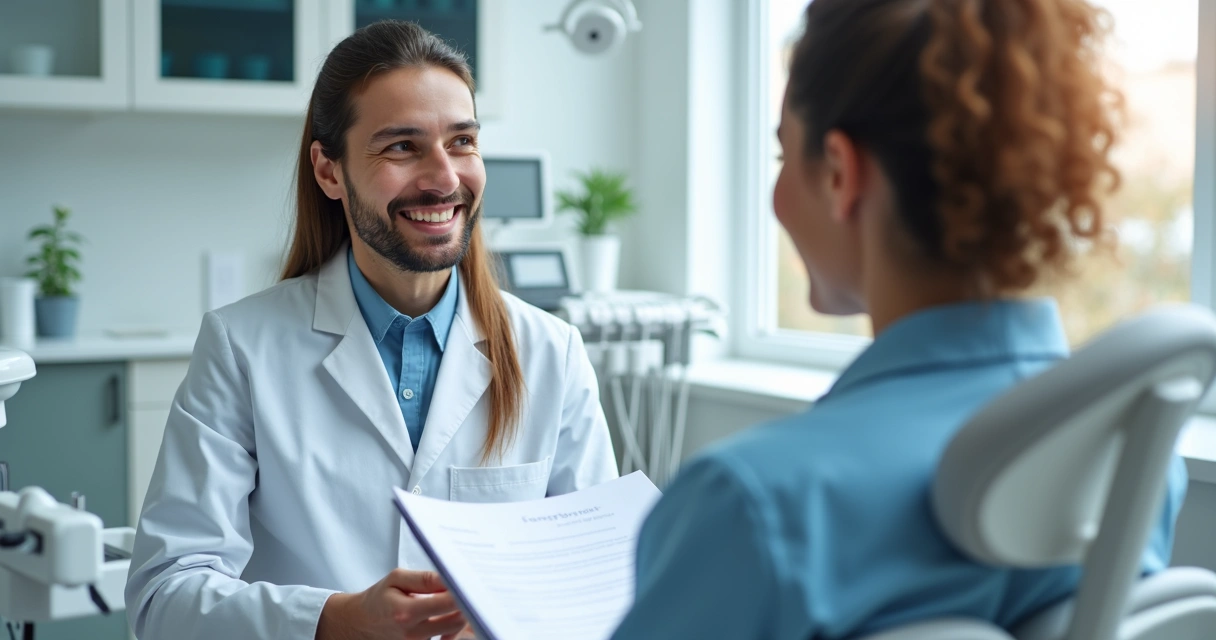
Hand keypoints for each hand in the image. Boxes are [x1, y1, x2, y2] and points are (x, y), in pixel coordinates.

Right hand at [316, 569, 466, 639]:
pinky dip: (454, 630)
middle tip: (472, 590)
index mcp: (406, 612)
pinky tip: (451, 618)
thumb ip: (425, 578)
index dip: (464, 591)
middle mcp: (413, 633)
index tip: (472, 581)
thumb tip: (451, 576)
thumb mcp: (397, 579)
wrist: (359, 624)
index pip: (447, 603)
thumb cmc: (378, 599)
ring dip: (462, 617)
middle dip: (468, 604)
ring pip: (454, 633)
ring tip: (460, 602)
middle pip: (457, 620)